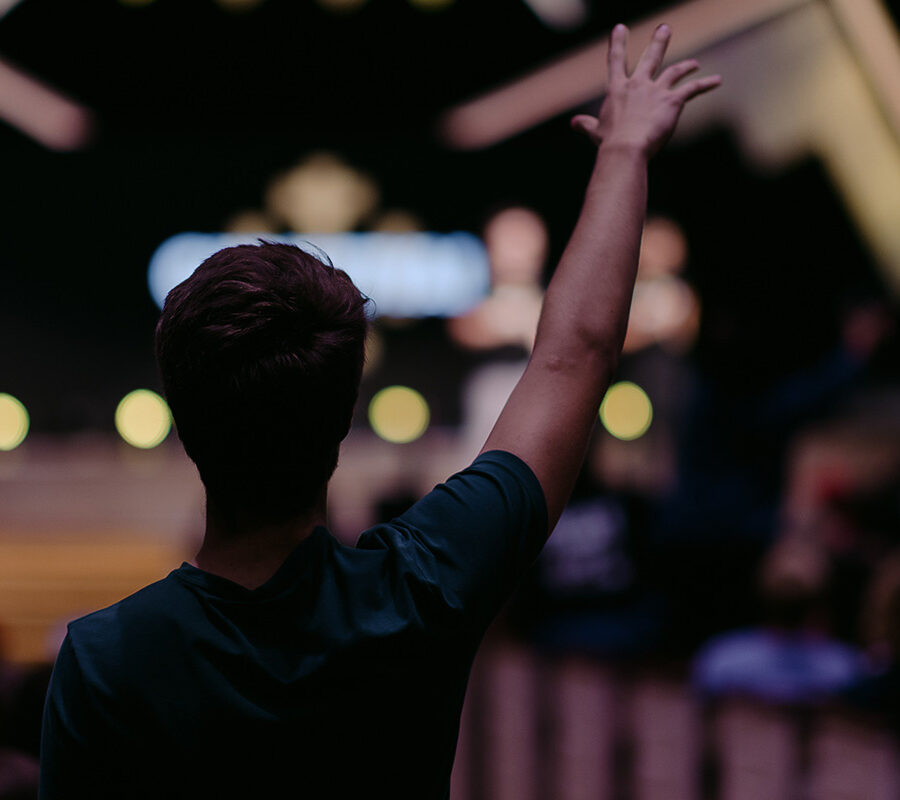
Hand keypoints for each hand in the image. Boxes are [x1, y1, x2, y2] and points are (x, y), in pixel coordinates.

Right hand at [572, 23, 720, 157]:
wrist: (626, 148)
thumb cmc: (609, 143)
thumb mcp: (596, 132)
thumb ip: (586, 124)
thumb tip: (574, 123)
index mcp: (618, 90)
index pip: (616, 62)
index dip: (618, 44)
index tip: (620, 28)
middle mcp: (638, 84)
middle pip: (650, 58)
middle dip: (659, 42)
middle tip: (665, 28)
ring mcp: (656, 90)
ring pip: (675, 71)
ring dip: (686, 65)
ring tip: (694, 63)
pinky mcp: (673, 101)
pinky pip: (693, 89)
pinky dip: (705, 84)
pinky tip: (716, 81)